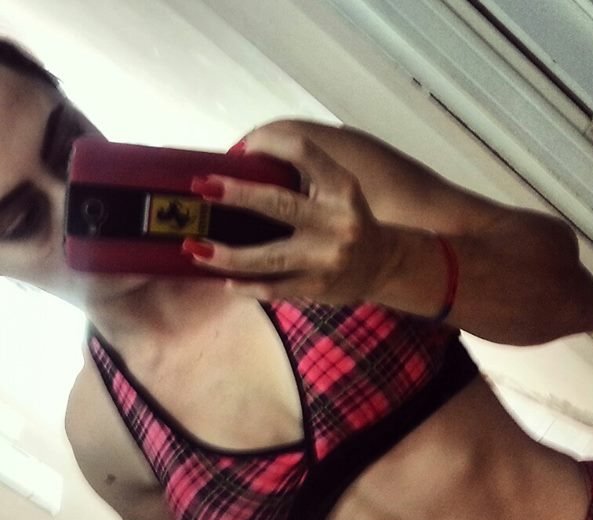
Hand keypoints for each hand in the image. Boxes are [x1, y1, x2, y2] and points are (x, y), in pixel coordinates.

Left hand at [186, 121, 396, 301]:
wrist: (383, 265)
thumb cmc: (348, 220)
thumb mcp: (335, 189)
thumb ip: (299, 176)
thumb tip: (239, 163)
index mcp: (341, 187)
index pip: (301, 150)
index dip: (267, 143)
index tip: (241, 149)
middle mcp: (337, 221)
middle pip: (277, 203)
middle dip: (236, 194)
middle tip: (202, 187)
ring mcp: (326, 258)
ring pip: (268, 257)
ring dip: (228, 254)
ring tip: (195, 248)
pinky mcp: (318, 287)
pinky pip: (274, 289)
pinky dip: (248, 286)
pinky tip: (226, 282)